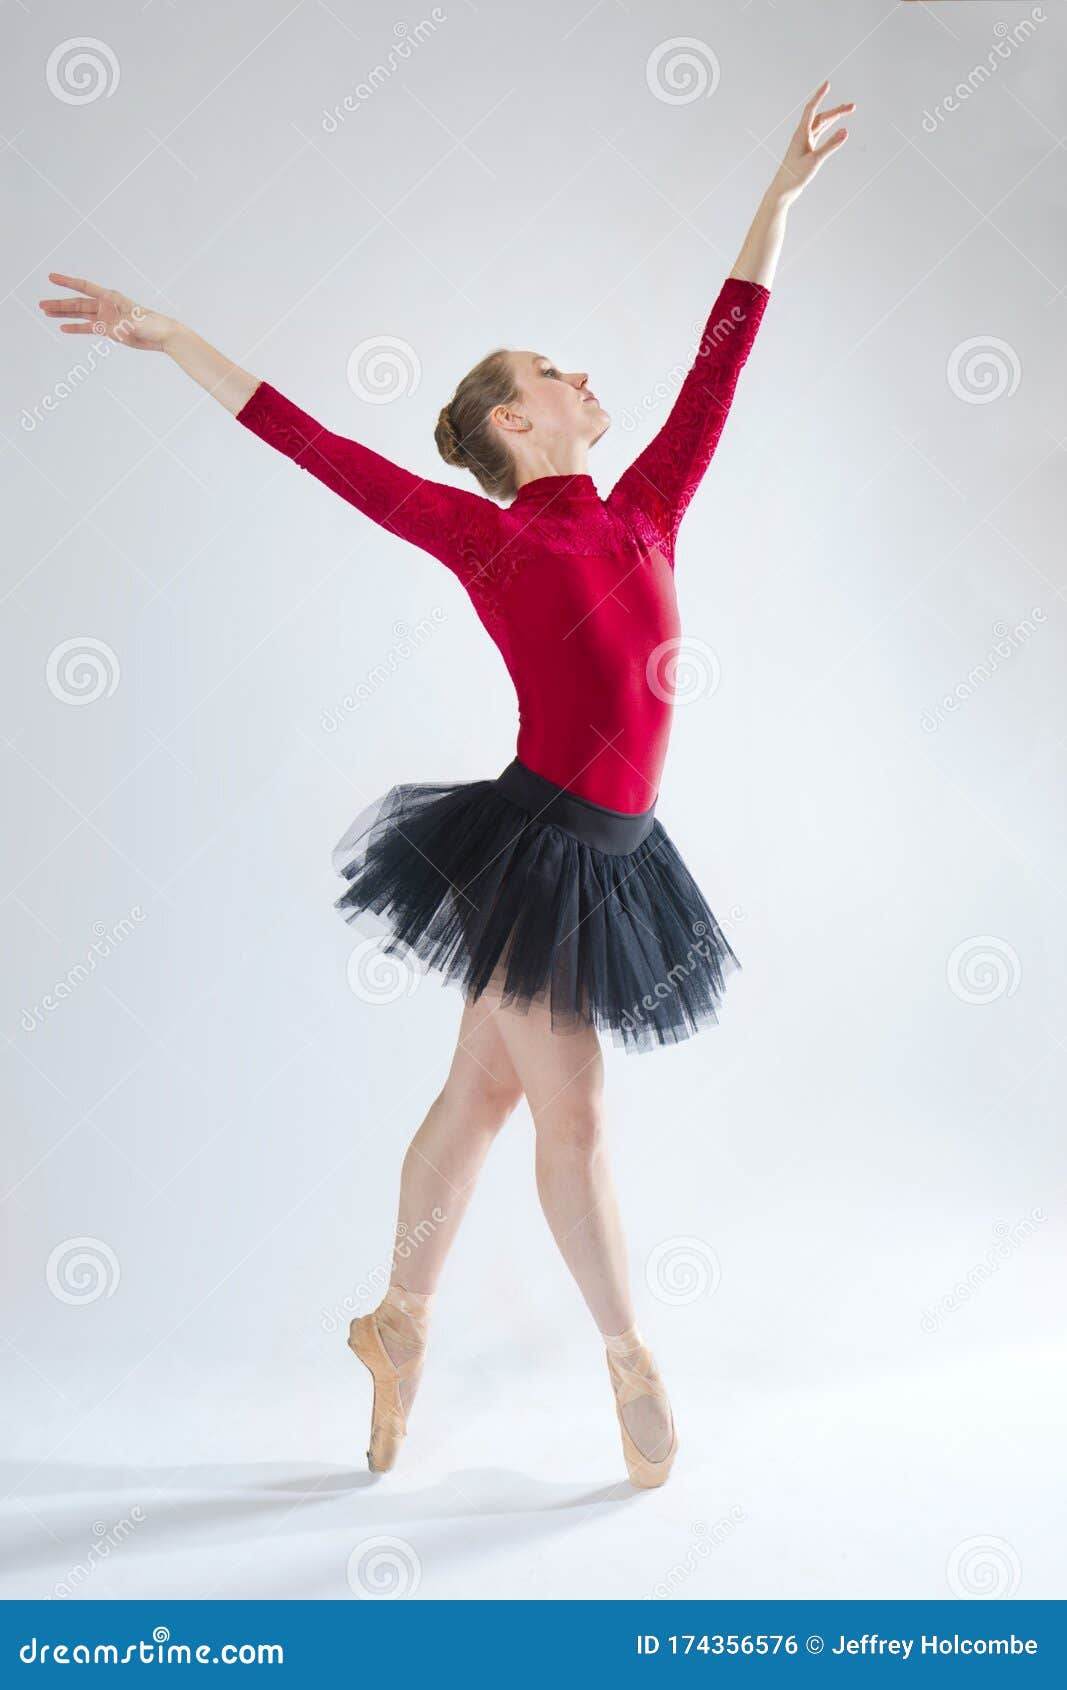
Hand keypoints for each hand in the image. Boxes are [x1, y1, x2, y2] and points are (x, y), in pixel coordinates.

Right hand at [38, 274, 175, 350]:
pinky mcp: (109, 330)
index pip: (85, 287)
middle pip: (77, 303)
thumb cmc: (152, 324)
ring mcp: (106, 318)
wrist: (162, 336)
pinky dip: (76, 328)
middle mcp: (105, 305)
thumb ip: (123, 322)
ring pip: (80, 314)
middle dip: (59, 304)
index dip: (67, 282)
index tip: (51, 277)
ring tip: (46, 313)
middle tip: (41, 305)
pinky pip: (88, 329)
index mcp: (111, 297)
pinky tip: (63, 328)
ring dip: (64, 314)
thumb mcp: (137, 321)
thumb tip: (113, 328)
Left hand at [774, 81, 854, 198]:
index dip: (819, 95)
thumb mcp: (815, 161)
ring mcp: (805, 142)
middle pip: (821, 117)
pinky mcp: (807, 150)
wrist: (783, 190)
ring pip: (821, 125)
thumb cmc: (795, 176)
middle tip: (852, 107)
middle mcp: (802, 135)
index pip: (811, 109)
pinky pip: (819, 134)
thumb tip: (845, 131)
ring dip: (834, 117)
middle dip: (836, 110)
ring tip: (847, 111)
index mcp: (801, 134)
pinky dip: (829, 128)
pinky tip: (836, 126)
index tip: (827, 84)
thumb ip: (831, 145)